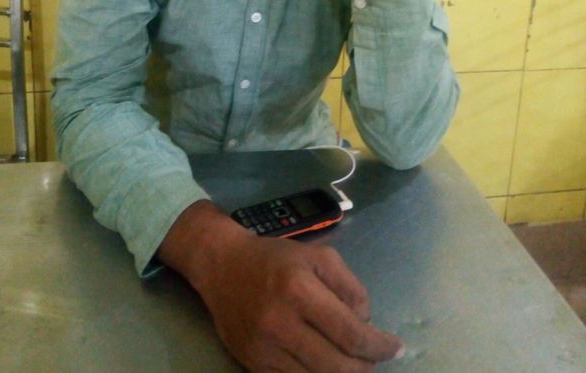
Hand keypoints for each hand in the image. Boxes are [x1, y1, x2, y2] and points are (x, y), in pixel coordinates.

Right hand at [159, 201, 403, 371]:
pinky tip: (327, 365)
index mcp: (298, 289)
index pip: (350, 333)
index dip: (378, 346)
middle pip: (337, 366)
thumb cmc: (275, 257)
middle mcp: (280, 322)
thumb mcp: (318, 256)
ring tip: (353, 363)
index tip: (395, 347)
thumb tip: (365, 322)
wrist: (222, 265)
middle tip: (374, 358)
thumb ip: (348, 286)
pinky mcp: (253, 364)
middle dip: (364, 366)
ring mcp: (264, 348)